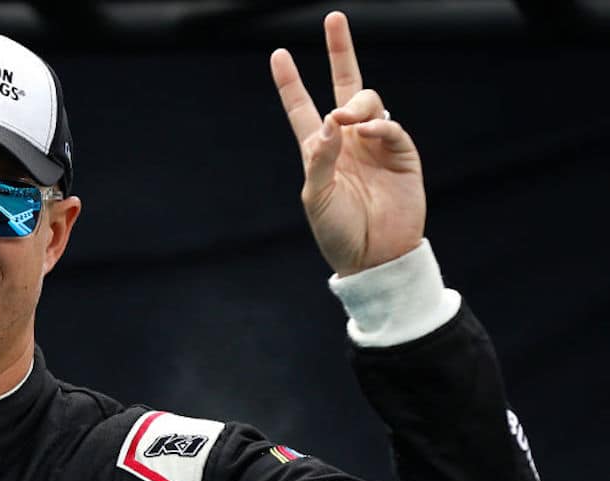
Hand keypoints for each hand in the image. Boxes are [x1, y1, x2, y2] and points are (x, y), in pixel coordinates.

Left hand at [270, 11, 424, 275]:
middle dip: (339, 51)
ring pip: (368, 100)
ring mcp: (375, 145)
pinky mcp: (401, 155)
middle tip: (333, 19)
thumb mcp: (317, 198)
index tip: (278, 54)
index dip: (290, 83)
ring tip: (346, 120)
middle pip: (343, 86)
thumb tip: (328, 122)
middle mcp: (347, 141)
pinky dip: (379, 124)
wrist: (374, 258)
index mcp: (319, 151)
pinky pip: (390, 126)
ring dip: (355, 102)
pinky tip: (366, 131)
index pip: (302, 109)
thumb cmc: (338, 233)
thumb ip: (319, 159)